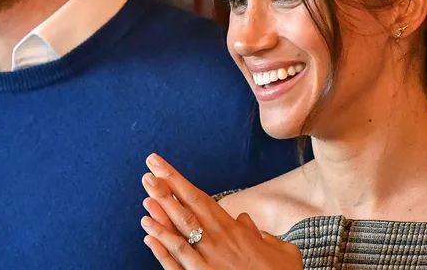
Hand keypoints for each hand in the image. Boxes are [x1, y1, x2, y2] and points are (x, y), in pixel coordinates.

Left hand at [140, 153, 302, 269]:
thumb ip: (260, 233)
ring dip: (160, 216)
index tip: (161, 166)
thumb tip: (245, 219)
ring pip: (179, 234)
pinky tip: (148, 236)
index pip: (200, 198)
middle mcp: (218, 242)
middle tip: (147, 174)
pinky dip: (162, 250)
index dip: (178, 181)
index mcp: (234, 230)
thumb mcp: (281, 251)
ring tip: (145, 198)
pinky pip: (177, 264)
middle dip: (165, 191)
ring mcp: (208, 263)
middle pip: (186, 211)